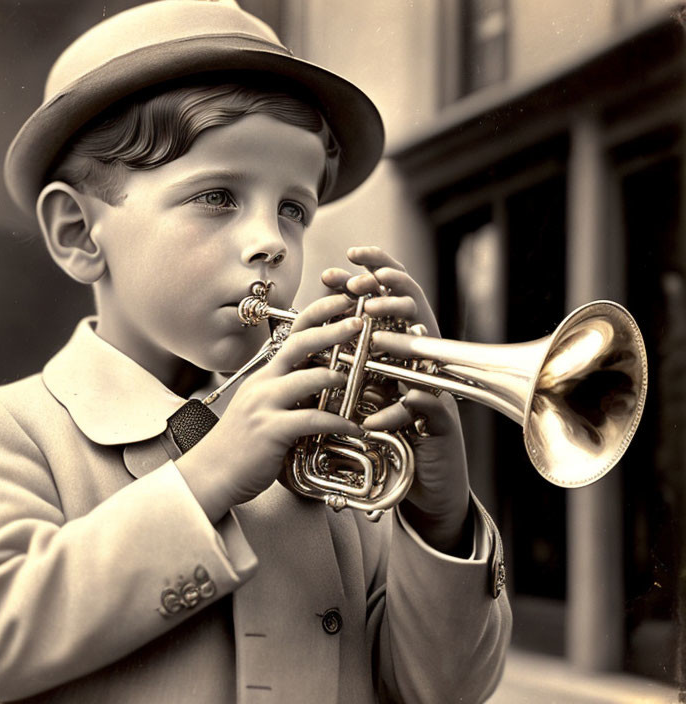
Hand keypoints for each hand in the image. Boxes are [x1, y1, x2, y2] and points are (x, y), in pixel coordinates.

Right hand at [176, 294, 363, 523]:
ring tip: (356, 381)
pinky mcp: (270, 429)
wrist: (211, 474)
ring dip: (337, 377)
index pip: (292, 333)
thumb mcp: (264, 409)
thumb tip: (325, 384)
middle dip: (332, 330)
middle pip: (299, 344)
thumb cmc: (240, 446)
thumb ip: (291, 394)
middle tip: (358, 323)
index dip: (317, 314)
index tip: (341, 302)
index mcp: (264, 375)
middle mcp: (263, 383)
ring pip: (307, 378)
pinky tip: (353, 426)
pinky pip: (312, 418)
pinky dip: (338, 421)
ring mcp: (264, 404)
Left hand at [322, 246, 471, 553]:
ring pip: (427, 352)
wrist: (421, 481)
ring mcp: (436, 388)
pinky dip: (404, 410)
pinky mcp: (442, 424)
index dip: (373, 273)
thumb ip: (348, 361)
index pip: (391, 296)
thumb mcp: (365, 390)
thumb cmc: (390, 429)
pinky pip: (427, 410)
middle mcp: (423, 359)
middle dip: (387, 291)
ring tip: (375, 338)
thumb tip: (314, 331)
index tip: (344, 262)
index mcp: (401, 345)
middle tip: (360, 286)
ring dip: (400, 342)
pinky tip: (387, 409)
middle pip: (414, 309)